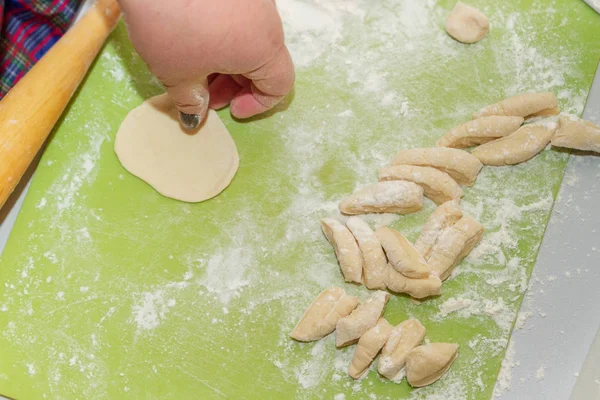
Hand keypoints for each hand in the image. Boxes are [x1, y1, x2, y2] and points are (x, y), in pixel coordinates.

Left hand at [118, 0, 294, 125]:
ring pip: (249, 39)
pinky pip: (236, 18)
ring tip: (192, 64)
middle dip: (236, 85)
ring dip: (227, 60)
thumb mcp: (176, 72)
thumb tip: (194, 115)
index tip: (230, 109)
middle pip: (264, 62)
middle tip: (204, 93)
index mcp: (263, 48)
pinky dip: (221, 35)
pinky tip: (189, 36)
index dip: (258, 104)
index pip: (280, 85)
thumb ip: (191, 100)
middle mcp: (266, 20)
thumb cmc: (169, 22)